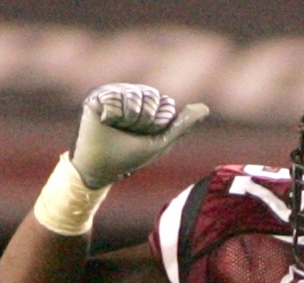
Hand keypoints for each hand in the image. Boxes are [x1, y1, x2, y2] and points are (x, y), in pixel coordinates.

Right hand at [70, 83, 208, 188]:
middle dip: (145, 121)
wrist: (100, 168)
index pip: (165, 103)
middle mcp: (133, 97)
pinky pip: (114, 96)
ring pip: (133, 95)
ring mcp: (115, 94)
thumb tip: (205, 108)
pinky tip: (105, 121)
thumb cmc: (130, 157)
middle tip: (131, 132)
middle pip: (151, 96)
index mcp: (149, 107)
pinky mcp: (98, 96)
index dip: (159, 122)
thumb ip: (182, 125)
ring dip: (128, 118)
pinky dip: (112, 114)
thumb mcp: (160, 142)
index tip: (147, 135)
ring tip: (118, 127)